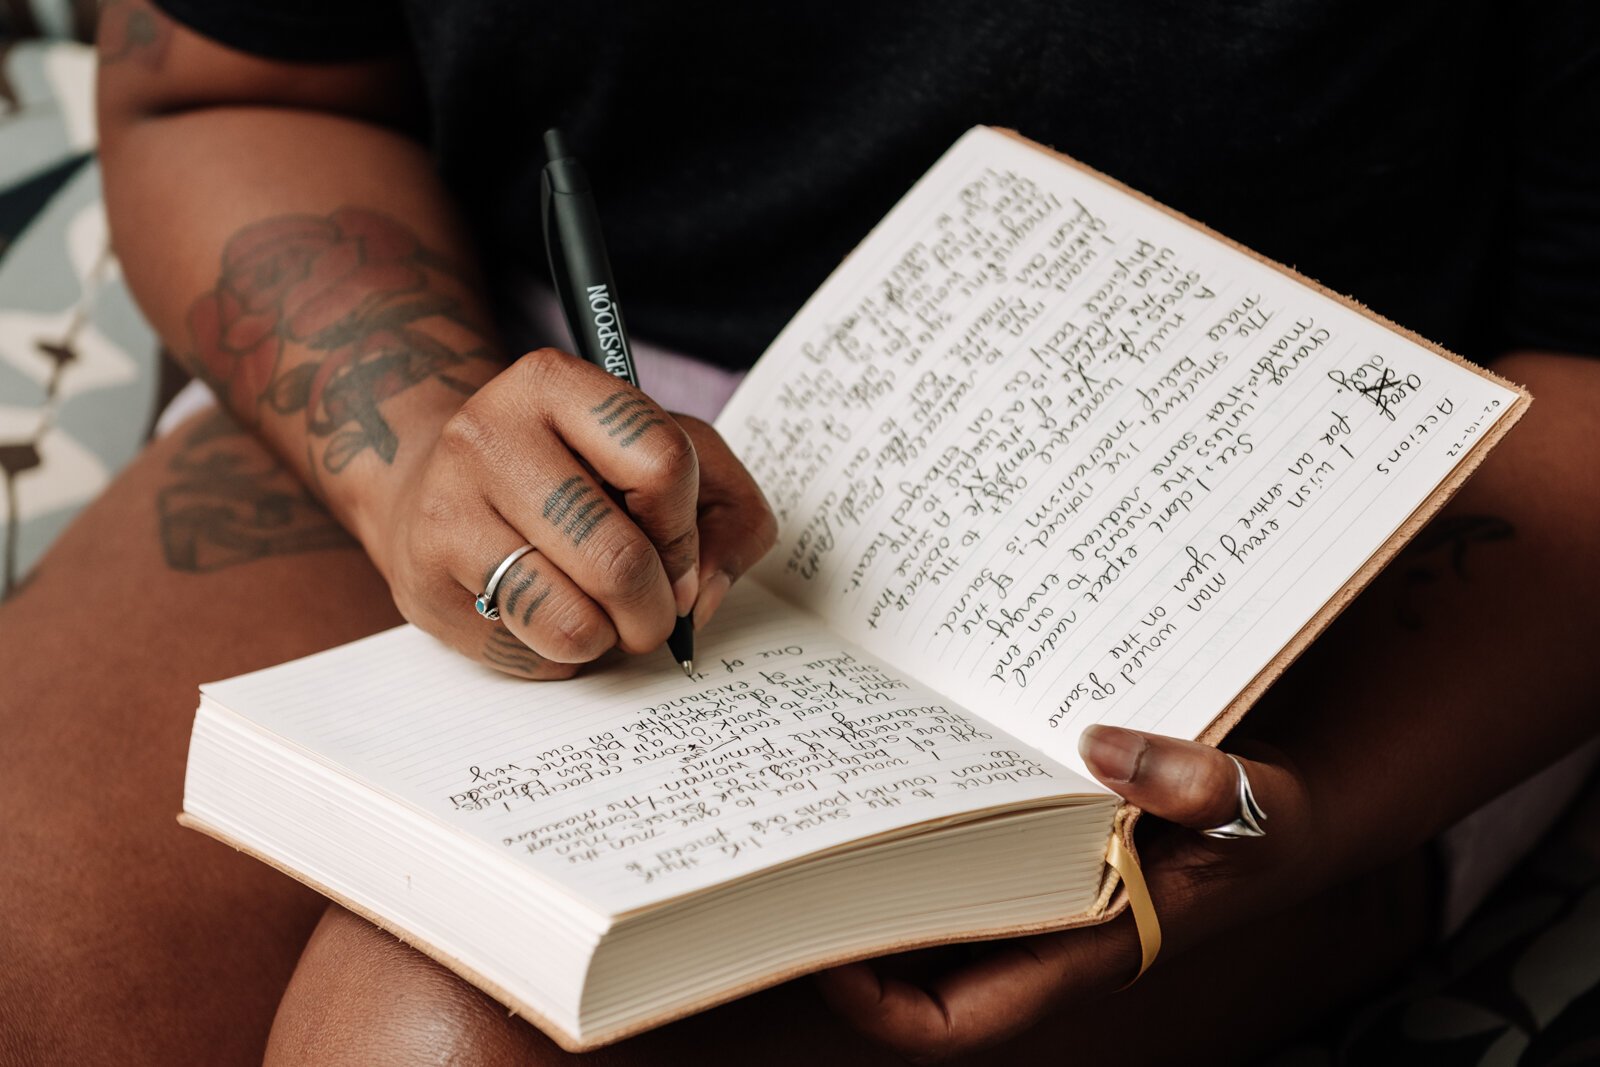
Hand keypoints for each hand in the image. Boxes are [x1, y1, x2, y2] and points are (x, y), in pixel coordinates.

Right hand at [375, 347, 776, 677]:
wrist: (431, 483)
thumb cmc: (572, 472)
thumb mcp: (666, 451)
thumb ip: (727, 511)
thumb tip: (700, 594)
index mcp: (554, 384)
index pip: (663, 465)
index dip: (686, 531)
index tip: (677, 553)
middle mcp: (488, 437)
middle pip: (619, 559)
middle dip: (656, 610)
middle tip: (653, 613)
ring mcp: (445, 512)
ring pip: (571, 623)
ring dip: (607, 639)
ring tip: (599, 615)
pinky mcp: (423, 584)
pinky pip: (527, 656)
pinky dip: (559, 655)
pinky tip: (544, 616)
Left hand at [815, 728, 1311, 1061]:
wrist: (1280, 807)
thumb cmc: (1268, 824)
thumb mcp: (1255, 806)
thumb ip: (1196, 782)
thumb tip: (1099, 746)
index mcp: (1083, 954)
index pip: (955, 1021)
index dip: (877, 1003)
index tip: (822, 943)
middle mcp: (1042, 935)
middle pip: (914, 963)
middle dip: (848, 919)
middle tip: (793, 850)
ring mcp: (1031, 893)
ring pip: (923, 905)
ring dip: (872, 864)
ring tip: (821, 800)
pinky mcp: (1030, 846)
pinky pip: (951, 850)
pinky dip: (914, 817)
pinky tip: (890, 756)